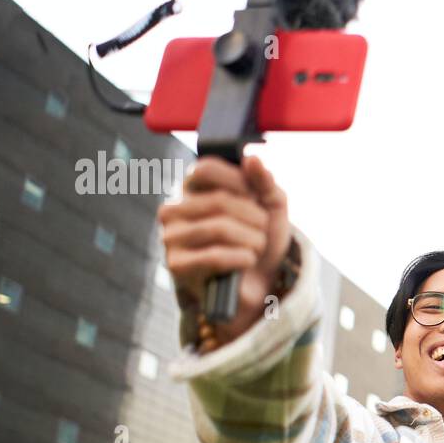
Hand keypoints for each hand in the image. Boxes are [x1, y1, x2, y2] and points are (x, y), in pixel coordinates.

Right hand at [158, 155, 292, 345]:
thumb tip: (251, 159)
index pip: (205, 168)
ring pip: (220, 228)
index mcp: (193, 190)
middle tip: (263, 230)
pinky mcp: (177, 265)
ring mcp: (172, 237)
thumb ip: (264, 181)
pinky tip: (247, 261)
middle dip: (253, 217)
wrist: (260, 283)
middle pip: (219, 200)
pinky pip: (215, 255)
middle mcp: (175, 210)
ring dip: (252, 239)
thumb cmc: (260, 238)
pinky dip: (242, 258)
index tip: (256, 197)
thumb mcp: (271, 206)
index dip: (238, 180)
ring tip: (257, 246)